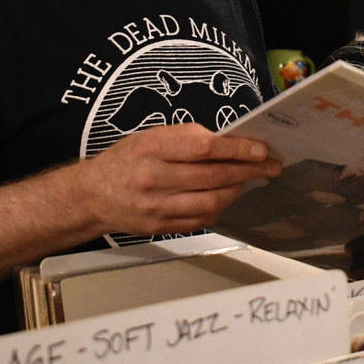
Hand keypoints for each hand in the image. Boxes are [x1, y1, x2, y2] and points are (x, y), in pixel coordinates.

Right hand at [71, 123, 279, 234]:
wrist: (92, 196)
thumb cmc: (126, 160)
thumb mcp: (150, 136)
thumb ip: (186, 137)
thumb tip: (227, 141)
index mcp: (152, 149)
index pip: (204, 148)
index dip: (237, 149)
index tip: (261, 149)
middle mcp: (154, 178)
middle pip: (213, 176)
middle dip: (248, 170)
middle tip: (270, 166)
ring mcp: (157, 207)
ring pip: (211, 202)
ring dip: (236, 190)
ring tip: (248, 180)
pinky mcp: (161, 227)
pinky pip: (201, 220)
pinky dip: (219, 208)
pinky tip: (226, 196)